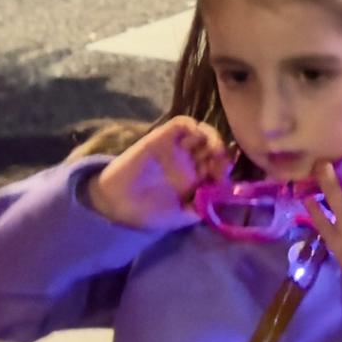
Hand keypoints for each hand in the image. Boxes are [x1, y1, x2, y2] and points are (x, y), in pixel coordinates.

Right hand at [85, 115, 230, 231]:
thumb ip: (199, 209)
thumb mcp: (179, 217)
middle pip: (214, 148)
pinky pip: (182, 124)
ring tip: (213, 151)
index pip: (220, 167)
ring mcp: (176, 149)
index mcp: (195, 180)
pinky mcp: (162, 138)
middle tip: (221, 164)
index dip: (226, 170)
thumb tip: (220, 200)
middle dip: (222, 154)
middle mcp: (189, 162)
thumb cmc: (147, 212)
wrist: (116, 203)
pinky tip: (196, 138)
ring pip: (203, 132)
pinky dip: (193, 126)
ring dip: (213, 138)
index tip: (224, 179)